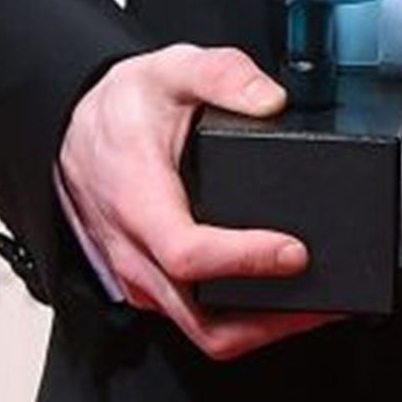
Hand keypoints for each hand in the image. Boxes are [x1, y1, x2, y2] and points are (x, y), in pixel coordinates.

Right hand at [56, 44, 343, 360]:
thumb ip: (222, 74)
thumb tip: (270, 100)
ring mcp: (141, 276)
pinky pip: (194, 321)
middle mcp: (135, 252)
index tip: (295, 252)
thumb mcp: (171, 68)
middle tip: (326, 299)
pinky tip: (278, 299)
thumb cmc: (121, 108)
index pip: (188, 253)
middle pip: (202, 319)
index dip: (245, 259)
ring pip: (202, 332)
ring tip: (317, 307)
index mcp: (138, 200)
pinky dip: (242, 322)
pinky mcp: (149, 285)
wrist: (75, 129)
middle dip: (270, 319)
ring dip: (262, 329)